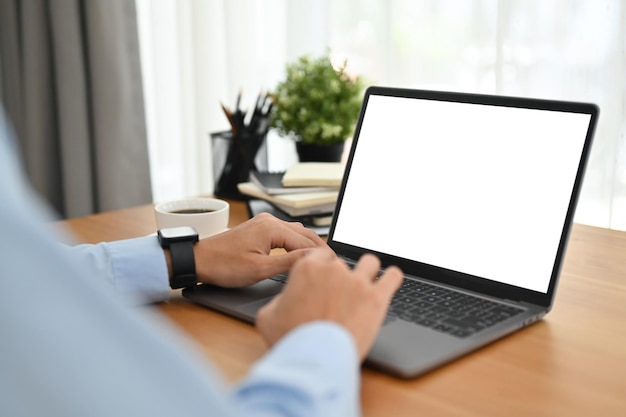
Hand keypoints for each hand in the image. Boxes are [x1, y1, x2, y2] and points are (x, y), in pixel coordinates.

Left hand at [192, 213, 328, 287]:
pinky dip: (296, 244)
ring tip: (319, 262)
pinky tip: (300, 254)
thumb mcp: (260, 269)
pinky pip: (285, 234)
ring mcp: (264, 223)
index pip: (307, 241)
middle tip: (332, 266)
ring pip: (295, 233)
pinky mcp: (259, 229)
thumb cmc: (224, 265)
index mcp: (272, 228)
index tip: (334, 267)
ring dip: (308, 246)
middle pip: (304, 234)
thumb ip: (289, 262)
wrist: (199, 260)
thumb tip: (312, 259)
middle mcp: (269, 221)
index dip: (322, 255)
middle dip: (319, 249)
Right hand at [256, 248, 402, 360]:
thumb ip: (279, 300)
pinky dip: (392, 277)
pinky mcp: (377, 298)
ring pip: (370, 262)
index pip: (321, 255)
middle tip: (340, 294)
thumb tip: (285, 300)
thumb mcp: (268, 315)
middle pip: (344, 262)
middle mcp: (335, 269)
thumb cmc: (291, 340)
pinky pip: (393, 276)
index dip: (323, 267)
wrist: (314, 361)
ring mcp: (358, 282)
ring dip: (367, 271)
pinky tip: (390, 281)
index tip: (325, 278)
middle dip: (342, 275)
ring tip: (365, 285)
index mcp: (308, 268)